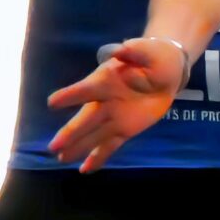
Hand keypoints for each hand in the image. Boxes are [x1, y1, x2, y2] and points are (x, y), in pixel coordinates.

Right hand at [46, 36, 189, 170]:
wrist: (167, 71)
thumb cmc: (152, 56)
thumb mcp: (147, 51)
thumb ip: (134, 51)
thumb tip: (120, 49)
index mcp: (106, 80)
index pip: (85, 89)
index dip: (69, 96)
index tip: (52, 103)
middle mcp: (105, 101)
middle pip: (85, 119)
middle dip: (70, 133)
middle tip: (53, 146)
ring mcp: (114, 118)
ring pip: (93, 136)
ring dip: (78, 148)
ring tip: (61, 159)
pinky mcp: (125, 130)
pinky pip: (109, 146)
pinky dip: (98, 158)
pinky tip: (84, 170)